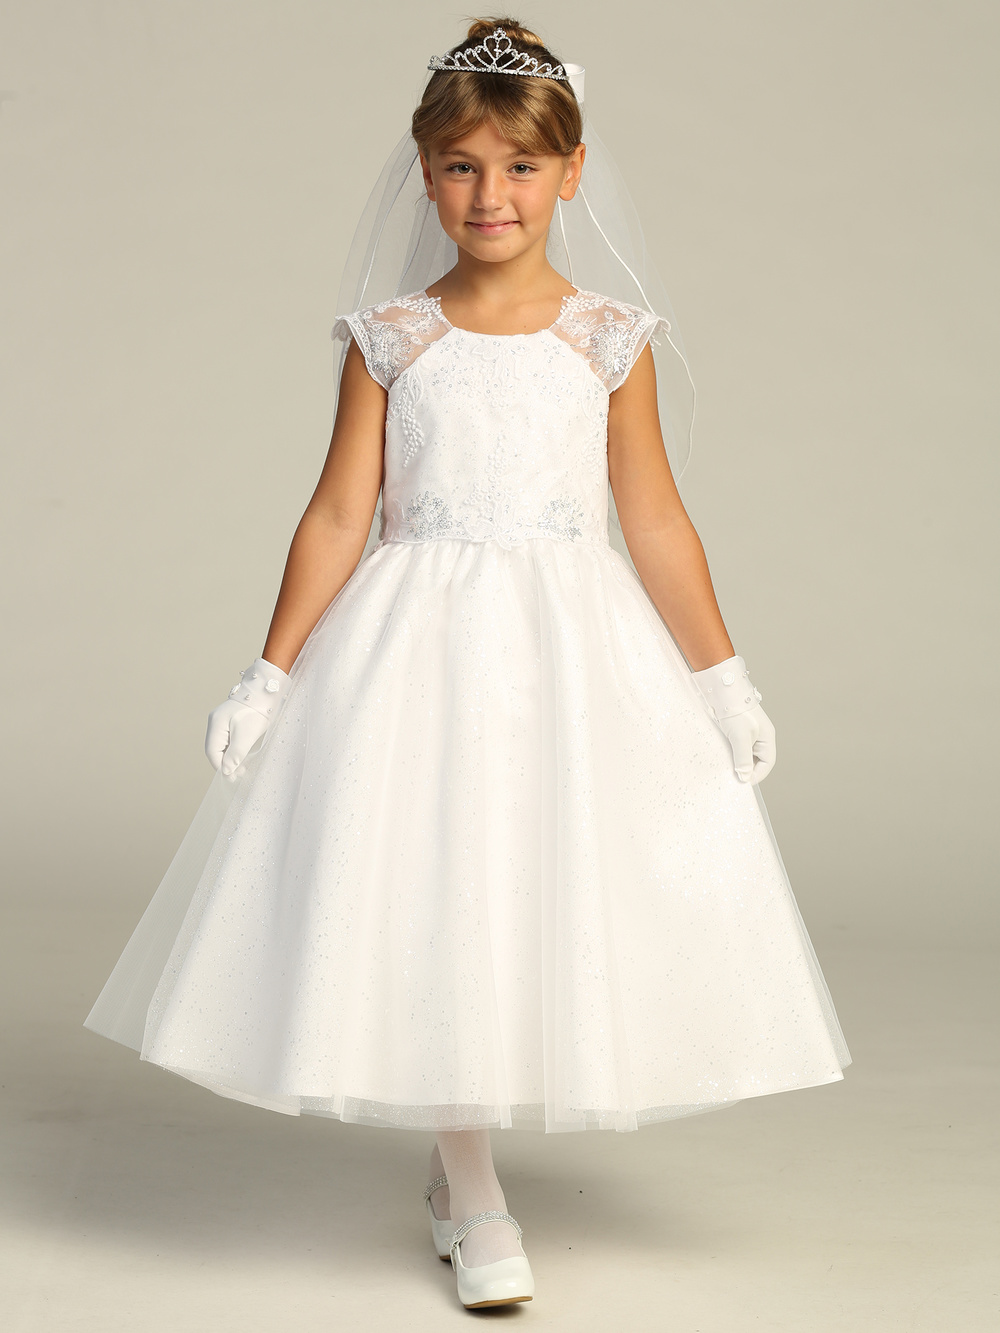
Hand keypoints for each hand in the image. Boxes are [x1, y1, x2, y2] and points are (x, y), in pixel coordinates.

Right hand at [205, 657, 290, 776]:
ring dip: (230, 757)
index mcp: (216, 724)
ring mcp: (222, 721)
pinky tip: (242, 756)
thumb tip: (226, 771)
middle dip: (225, 763)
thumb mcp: (246, 736)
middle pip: (215, 749)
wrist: (266, 692)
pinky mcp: (232, 721)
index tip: (232, 777)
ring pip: (222, 745)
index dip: (220, 766)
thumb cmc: (257, 712)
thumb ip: (235, 755)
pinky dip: (234, 749)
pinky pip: (228, 739)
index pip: (212, 752)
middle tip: (239, 774)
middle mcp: (216, 722)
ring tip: (242, 768)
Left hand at [691, 655, 775, 784]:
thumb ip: (743, 759)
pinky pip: (734, 747)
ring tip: (725, 768)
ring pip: (744, 754)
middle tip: (732, 777)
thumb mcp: (740, 737)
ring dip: (736, 762)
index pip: (767, 763)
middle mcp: (759, 736)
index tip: (742, 782)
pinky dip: (729, 754)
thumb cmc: (735, 710)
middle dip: (745, 769)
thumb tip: (745, 778)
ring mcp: (746, 733)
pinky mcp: (734, 730)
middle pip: (756, 760)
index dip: (757, 775)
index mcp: (767, 738)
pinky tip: (721, 757)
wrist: (721, 688)